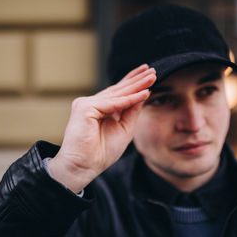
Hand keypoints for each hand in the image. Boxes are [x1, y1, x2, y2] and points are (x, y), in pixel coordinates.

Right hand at [48, 64, 155, 192]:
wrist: (84, 167)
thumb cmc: (101, 152)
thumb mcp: (124, 129)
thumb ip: (132, 111)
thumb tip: (144, 93)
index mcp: (99, 109)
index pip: (118, 92)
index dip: (133, 82)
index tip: (148, 74)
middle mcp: (91, 104)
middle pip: (118, 89)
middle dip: (136, 79)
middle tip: (152, 69)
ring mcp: (86, 104)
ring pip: (116, 93)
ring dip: (136, 84)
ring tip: (151, 76)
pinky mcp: (84, 108)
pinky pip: (112, 103)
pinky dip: (130, 99)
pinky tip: (144, 93)